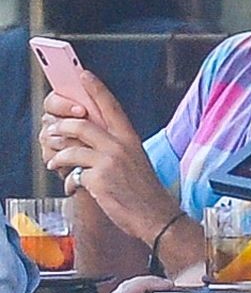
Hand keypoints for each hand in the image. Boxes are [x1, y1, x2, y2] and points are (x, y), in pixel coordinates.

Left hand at [42, 83, 179, 242]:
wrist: (156, 216)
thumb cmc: (144, 192)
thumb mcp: (135, 161)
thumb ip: (115, 146)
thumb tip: (86, 139)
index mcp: (130, 138)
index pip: (111, 106)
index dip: (96, 89)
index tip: (84, 76)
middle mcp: (120, 145)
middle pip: (81, 123)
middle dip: (60, 127)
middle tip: (53, 133)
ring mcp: (109, 161)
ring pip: (71, 147)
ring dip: (57, 155)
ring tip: (54, 162)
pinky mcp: (99, 179)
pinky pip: (72, 173)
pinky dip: (67, 181)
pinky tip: (72, 187)